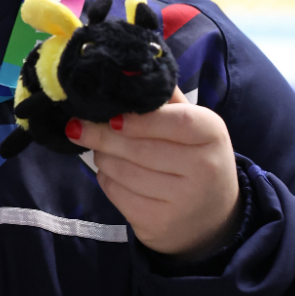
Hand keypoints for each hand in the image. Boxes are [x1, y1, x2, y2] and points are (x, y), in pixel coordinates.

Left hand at [72, 86, 241, 259]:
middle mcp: (203, 170)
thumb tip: (127, 71)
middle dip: (104, 136)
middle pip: (141, 149)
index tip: (112, 116)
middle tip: (80, 126)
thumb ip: (166, 100)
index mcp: (213, 135)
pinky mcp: (158, 224)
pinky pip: (118, 195)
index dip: (141, 119)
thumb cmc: (198, 159)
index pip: (177, 122)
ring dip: (103, 156)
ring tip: (101, 148)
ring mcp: (181, 201)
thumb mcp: (196, 127)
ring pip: (124, 172)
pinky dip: (107, 180)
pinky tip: (111, 172)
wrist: (214, 218)